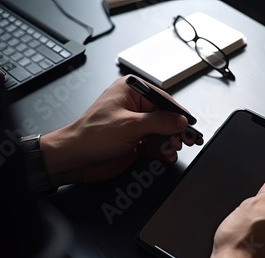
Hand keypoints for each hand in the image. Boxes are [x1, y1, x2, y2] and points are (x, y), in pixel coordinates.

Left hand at [40, 75, 202, 185]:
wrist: (75, 158)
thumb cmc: (91, 135)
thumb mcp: (130, 125)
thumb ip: (159, 122)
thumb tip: (179, 120)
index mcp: (131, 91)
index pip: (164, 99)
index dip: (178, 114)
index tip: (190, 126)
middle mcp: (134, 106)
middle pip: (165, 117)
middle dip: (175, 131)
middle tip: (185, 141)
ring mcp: (134, 124)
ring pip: (162, 132)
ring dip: (169, 143)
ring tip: (172, 150)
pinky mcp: (134, 141)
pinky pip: (155, 144)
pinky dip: (162, 150)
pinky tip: (166, 155)